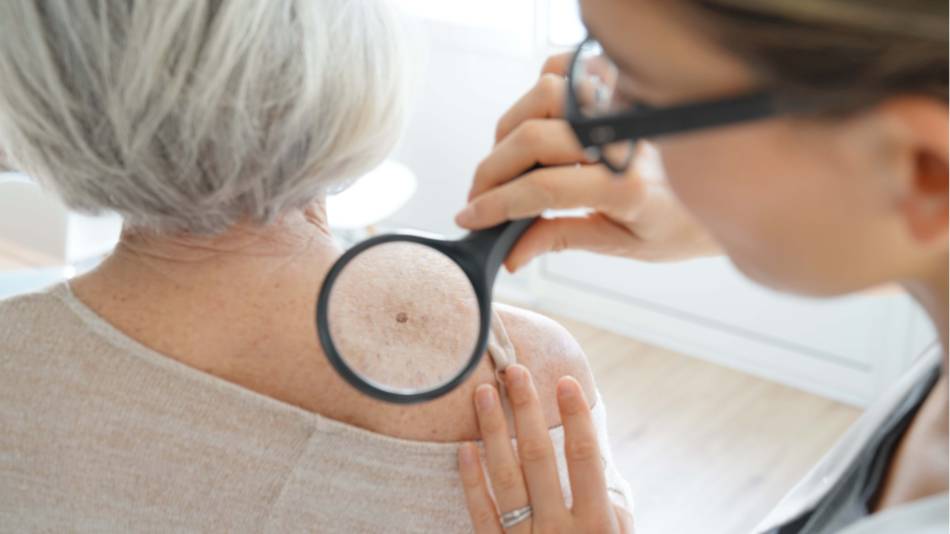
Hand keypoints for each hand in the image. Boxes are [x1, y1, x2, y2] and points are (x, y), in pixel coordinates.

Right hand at [455, 54, 719, 271]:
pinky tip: (534, 121)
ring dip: (510, 129)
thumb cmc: (680, 222)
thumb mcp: (622, 244)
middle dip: (491, 171)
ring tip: (505, 164)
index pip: (542, 189)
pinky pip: (567, 70)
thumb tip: (511, 254)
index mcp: (626, 186)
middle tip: (477, 198)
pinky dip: (539, 89)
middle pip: (532, 138)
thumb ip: (562, 239)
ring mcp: (621, 104)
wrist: (730, 190)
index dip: (496, 204)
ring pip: (543, 96)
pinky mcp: (619, 87)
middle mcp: (623, 137)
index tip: (469, 217)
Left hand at [458, 365, 633, 532]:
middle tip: (515, 371)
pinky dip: (472, 480)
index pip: (584, 457)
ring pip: (505, 478)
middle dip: (526, 409)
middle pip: (537, 457)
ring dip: (493, 431)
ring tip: (484, 394)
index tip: (566, 381)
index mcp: (595, 522)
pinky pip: (482, 514)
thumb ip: (609, 506)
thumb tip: (592, 462)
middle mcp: (558, 530)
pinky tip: (466, 448)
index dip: (576, 415)